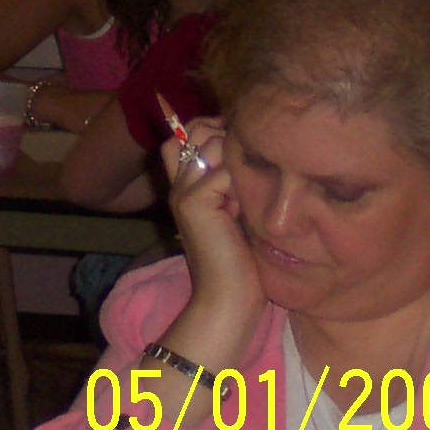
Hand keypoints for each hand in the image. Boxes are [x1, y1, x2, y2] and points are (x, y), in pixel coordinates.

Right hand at [162, 118, 267, 331]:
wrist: (227, 300)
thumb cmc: (240, 263)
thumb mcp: (236, 215)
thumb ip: (232, 187)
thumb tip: (250, 154)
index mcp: (184, 187)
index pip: (183, 136)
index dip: (209, 130)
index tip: (240, 148)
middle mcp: (178, 184)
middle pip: (194, 131)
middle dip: (225, 135)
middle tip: (248, 164)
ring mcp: (182, 192)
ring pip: (209, 143)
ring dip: (236, 157)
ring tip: (248, 187)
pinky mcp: (193, 203)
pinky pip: (222, 171)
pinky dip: (241, 181)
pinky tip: (248, 205)